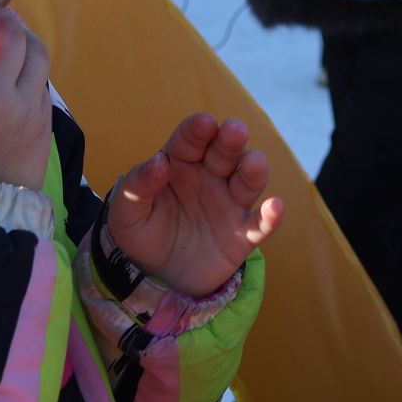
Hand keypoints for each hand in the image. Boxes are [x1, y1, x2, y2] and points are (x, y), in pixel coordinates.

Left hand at [106, 114, 284, 297]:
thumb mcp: (125, 213)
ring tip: (254, 163)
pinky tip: (275, 207)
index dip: (198, 130)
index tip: (204, 124)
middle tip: (234, 130)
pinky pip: (261, 224)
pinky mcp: (243, 235)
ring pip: (248, 181)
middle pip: (225, 152)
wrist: (156, 278)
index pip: (191, 140)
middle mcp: (210, 177)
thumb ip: (136, 186)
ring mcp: (229, 204)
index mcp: (180, 164)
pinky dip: (271, 216)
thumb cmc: (141, 235)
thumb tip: (159, 161)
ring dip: (254, 170)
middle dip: (231, 139)